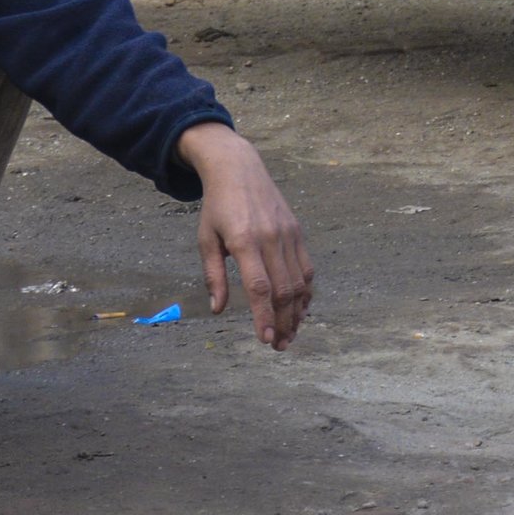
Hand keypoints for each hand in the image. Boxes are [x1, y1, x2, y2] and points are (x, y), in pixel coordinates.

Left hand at [177, 122, 313, 349]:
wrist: (239, 168)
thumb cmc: (217, 207)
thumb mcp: (206, 239)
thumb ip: (213, 276)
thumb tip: (218, 309)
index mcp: (244, 241)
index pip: (258, 287)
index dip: (264, 316)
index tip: (265, 340)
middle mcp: (270, 238)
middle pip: (284, 290)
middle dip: (284, 322)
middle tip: (279, 346)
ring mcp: (287, 234)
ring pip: (300, 282)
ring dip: (298, 312)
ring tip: (291, 334)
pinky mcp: (297, 231)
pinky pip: (307, 267)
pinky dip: (306, 291)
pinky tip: (300, 309)